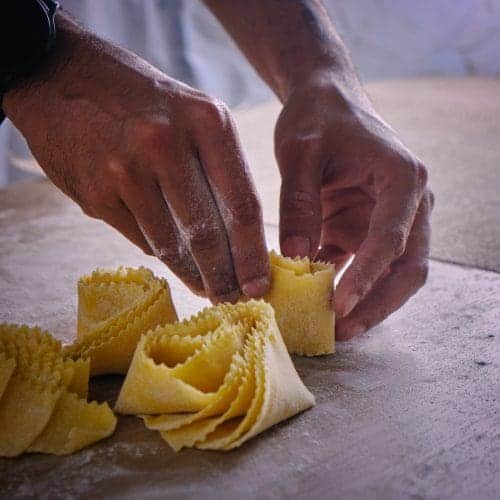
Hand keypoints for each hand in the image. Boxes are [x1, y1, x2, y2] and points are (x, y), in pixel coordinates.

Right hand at [3, 14, 268, 302]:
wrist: (64, 77)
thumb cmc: (144, 102)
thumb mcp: (194, 115)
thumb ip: (220, 169)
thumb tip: (240, 238)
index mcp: (206, 122)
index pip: (241, 203)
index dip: (252, 253)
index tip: (260, 285)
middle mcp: (165, 144)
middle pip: (207, 233)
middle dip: (223, 276)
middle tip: (233, 298)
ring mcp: (125, 169)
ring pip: (170, 243)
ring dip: (191, 273)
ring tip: (205, 287)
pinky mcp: (96, 194)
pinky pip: (139, 238)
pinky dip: (159, 251)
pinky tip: (170, 256)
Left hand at [275, 71, 432, 339]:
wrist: (324, 100)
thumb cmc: (317, 117)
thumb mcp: (300, 152)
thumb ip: (298, 202)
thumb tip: (293, 258)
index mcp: (402, 178)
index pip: (392, 238)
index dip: (368, 277)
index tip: (340, 306)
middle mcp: (408, 203)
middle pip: (407, 268)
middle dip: (378, 303)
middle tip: (342, 331)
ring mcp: (390, 219)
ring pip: (390, 274)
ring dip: (365, 303)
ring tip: (332, 330)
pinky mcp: (365, 228)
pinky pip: (360, 266)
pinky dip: (342, 285)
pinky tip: (316, 302)